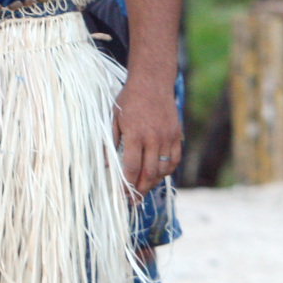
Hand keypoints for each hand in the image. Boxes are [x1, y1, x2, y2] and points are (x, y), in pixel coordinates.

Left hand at [113, 78, 181, 194]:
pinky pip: (174, 160)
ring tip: (144, 190)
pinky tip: (158, 175)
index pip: (131, 167)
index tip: (121, 194)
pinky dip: (167, 171)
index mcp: (135, 134)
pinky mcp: (176, 135)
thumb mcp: (114, 117)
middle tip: (133, 200)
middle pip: (148, 173)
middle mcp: (153, 138)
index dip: (126, 184)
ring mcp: (167, 137)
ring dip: (153, 183)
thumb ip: (110, 141)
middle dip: (140, 190)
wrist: (152, 82)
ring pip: (162, 170)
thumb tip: (106, 165)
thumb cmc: (129, 99)